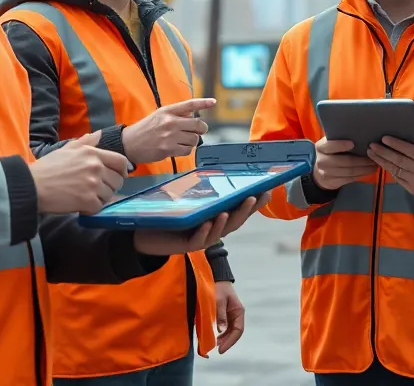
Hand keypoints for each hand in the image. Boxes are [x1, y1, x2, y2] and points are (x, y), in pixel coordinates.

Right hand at [28, 133, 129, 214]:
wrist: (32, 185)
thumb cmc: (48, 167)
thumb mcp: (67, 149)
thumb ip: (86, 142)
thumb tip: (98, 134)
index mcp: (93, 153)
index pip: (121, 162)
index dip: (122, 171)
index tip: (117, 176)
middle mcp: (96, 167)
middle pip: (118, 180)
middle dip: (110, 186)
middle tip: (97, 190)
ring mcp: (93, 184)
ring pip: (109, 195)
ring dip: (100, 198)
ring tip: (86, 196)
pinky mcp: (87, 200)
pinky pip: (99, 207)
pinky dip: (92, 208)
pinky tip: (81, 205)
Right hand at [122, 98, 213, 163]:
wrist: (129, 143)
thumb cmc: (146, 129)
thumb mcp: (159, 115)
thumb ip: (176, 114)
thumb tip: (194, 115)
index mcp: (167, 111)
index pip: (189, 104)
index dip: (203, 103)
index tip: (213, 102)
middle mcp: (169, 122)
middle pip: (198, 124)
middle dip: (202, 129)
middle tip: (198, 131)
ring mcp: (169, 136)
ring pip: (195, 139)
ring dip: (192, 141)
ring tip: (183, 140)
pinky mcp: (168, 149)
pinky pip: (187, 150)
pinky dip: (186, 150)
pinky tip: (178, 148)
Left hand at [133, 192, 269, 255]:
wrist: (146, 234)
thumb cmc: (169, 216)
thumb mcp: (188, 200)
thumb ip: (201, 189)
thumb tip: (213, 168)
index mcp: (216, 218)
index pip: (239, 210)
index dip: (254, 202)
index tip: (267, 190)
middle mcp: (213, 229)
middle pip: (235, 221)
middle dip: (247, 210)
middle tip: (256, 197)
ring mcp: (202, 238)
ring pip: (220, 231)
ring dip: (228, 220)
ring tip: (233, 209)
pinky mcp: (186, 246)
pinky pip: (199, 239)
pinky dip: (206, 231)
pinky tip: (209, 222)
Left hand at [214, 281, 244, 353]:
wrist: (216, 278)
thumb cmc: (218, 287)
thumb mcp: (218, 300)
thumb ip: (220, 315)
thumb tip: (221, 330)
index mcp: (238, 311)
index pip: (238, 330)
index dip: (231, 341)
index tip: (222, 348)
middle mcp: (236, 314)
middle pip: (234, 332)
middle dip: (227, 342)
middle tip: (218, 349)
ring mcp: (231, 315)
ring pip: (230, 331)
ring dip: (224, 339)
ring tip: (215, 345)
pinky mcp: (225, 314)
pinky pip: (225, 327)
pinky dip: (220, 334)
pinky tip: (215, 337)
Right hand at [312, 138, 377, 190]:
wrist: (319, 172)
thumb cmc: (329, 153)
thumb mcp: (329, 144)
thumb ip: (338, 138)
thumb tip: (358, 132)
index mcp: (321, 147)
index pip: (330, 146)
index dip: (341, 145)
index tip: (353, 143)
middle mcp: (322, 161)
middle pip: (344, 161)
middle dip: (361, 160)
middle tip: (373, 156)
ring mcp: (326, 173)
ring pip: (350, 171)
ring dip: (364, 168)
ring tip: (374, 164)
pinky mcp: (333, 182)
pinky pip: (350, 179)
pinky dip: (362, 175)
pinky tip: (369, 171)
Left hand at [368, 136, 413, 198]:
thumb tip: (404, 134)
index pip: (410, 151)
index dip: (396, 144)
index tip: (384, 138)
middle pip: (399, 161)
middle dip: (384, 152)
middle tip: (372, 145)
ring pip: (396, 170)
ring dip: (382, 161)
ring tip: (371, 153)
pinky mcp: (412, 190)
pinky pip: (397, 178)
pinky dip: (389, 169)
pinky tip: (380, 162)